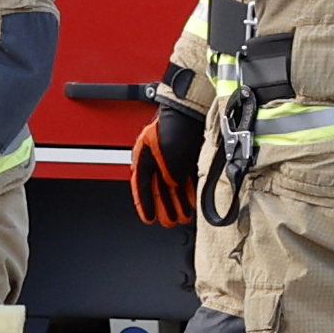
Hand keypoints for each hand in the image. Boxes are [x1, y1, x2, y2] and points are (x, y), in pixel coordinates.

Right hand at [127, 103, 202, 231]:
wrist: (191, 110)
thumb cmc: (173, 124)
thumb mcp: (164, 151)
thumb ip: (167, 171)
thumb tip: (172, 184)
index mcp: (143, 157)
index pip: (141, 185)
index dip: (144, 204)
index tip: (148, 218)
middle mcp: (156, 160)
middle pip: (158, 188)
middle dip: (164, 207)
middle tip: (168, 221)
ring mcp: (172, 159)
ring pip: (173, 186)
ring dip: (177, 202)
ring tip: (182, 216)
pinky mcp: (186, 157)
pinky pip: (185, 179)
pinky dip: (188, 191)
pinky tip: (192, 202)